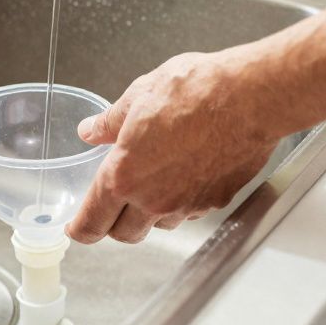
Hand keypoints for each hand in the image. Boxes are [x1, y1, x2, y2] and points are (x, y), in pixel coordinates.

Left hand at [66, 50, 288, 244]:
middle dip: (114, 224)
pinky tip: (185, 172)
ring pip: (159, 224)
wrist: (249, 97)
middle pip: (125, 234)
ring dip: (150, 212)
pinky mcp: (216, 200)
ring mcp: (187, 204)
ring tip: (154, 179)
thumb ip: (110, 122)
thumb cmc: (196, 90)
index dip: (80, 230)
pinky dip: (181, 201)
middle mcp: (154, 199)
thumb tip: (91, 131)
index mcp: (124, 175)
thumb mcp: (139, 95)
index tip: (76, 228)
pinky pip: (190, 212)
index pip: (93, 222)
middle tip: (112, 204)